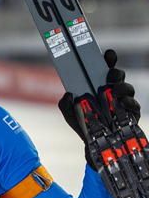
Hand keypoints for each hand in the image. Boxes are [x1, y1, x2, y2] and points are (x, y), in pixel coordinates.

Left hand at [59, 50, 139, 166]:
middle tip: (110, 74)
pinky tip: (123, 102)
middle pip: (118, 75)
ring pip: (127, 87)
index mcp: (99, 85)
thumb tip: (68, 94)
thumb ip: (65, 104)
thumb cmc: (84, 123)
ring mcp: (123, 100)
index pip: (104, 69)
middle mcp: (112, 90)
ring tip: (115, 89)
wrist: (95, 143)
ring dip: (122, 86)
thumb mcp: (69, 113)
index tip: (108, 55)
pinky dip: (128, 101)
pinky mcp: (131, 112)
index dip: (108, 60)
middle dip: (115, 72)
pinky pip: (133, 104)